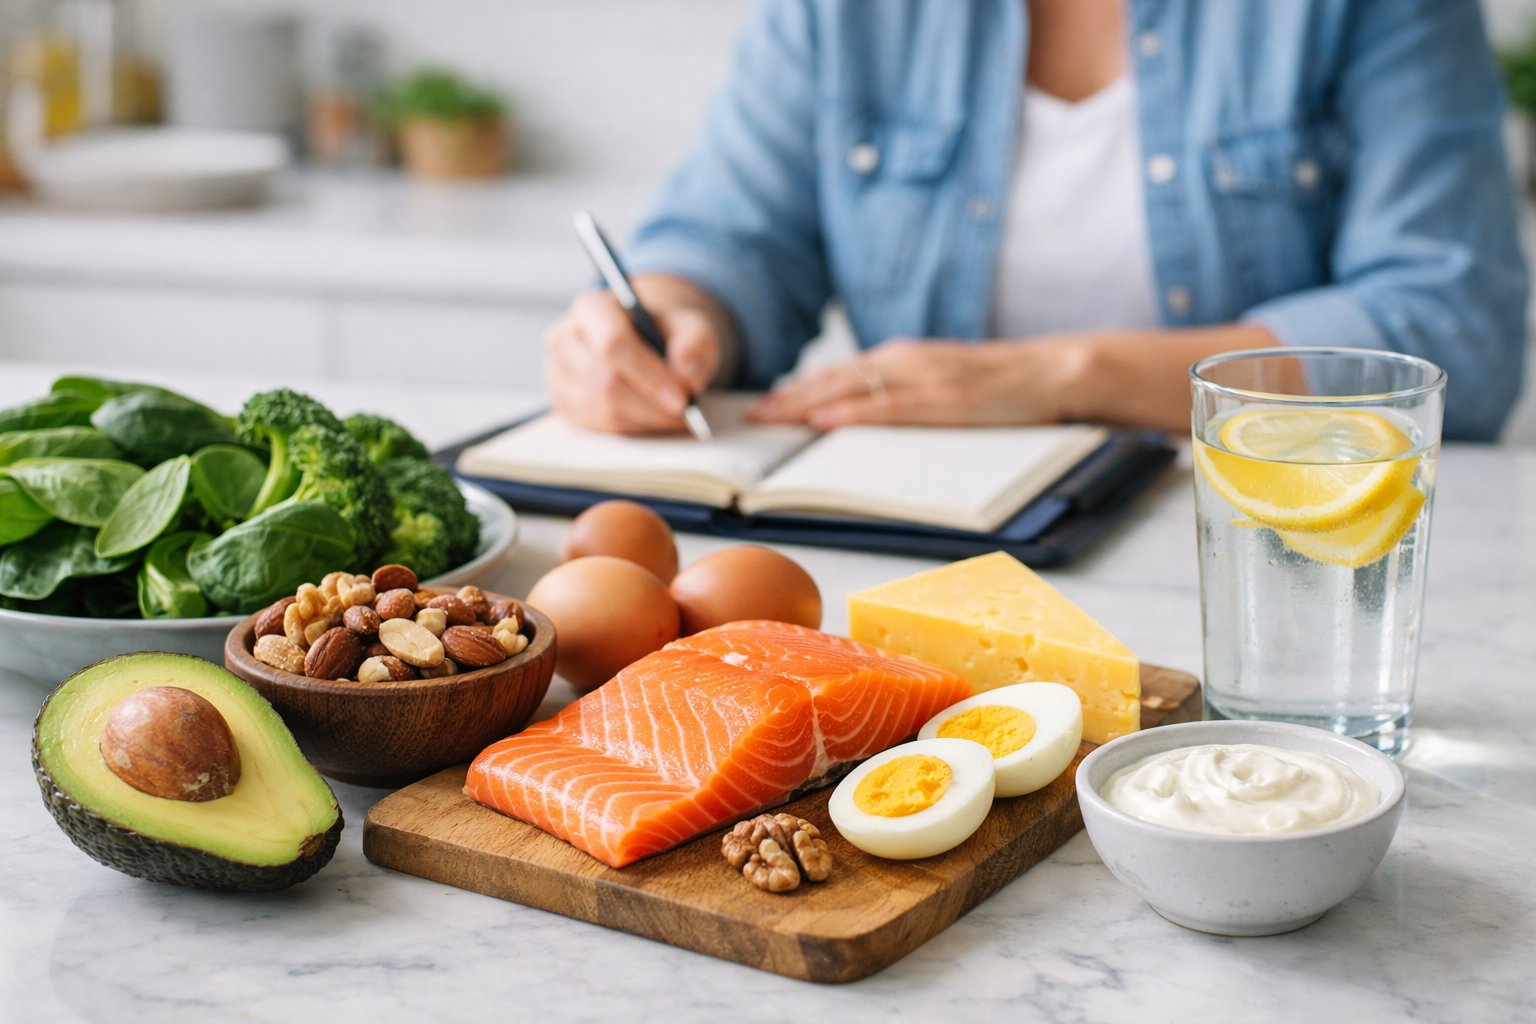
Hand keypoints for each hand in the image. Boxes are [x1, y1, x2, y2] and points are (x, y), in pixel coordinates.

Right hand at [545, 280, 726, 433]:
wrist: (648, 345)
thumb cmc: (666, 334)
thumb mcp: (692, 328)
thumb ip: (694, 344)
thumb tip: (685, 372)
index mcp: (592, 308)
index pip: (612, 344)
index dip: (649, 375)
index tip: (682, 398)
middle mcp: (565, 339)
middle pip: (604, 382)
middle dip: (651, 404)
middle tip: (685, 412)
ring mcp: (559, 374)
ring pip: (602, 410)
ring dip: (645, 419)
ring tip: (674, 415)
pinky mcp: (564, 404)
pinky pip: (599, 427)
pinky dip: (633, 428)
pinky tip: (652, 417)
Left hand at [748, 338, 1086, 428]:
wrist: (1053, 372)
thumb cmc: (1000, 387)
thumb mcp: (941, 384)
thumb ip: (901, 398)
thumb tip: (857, 423)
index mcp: (902, 359)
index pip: (837, 375)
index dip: (796, 391)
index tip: (761, 407)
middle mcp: (905, 361)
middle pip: (833, 379)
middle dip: (788, 399)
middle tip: (749, 418)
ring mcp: (924, 377)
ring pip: (852, 389)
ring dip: (807, 405)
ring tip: (771, 421)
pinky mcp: (945, 398)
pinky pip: (890, 407)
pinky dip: (853, 413)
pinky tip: (825, 422)